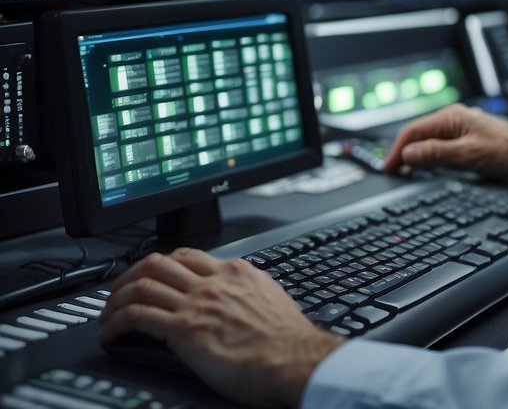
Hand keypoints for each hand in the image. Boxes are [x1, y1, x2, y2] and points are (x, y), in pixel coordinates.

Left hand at [99, 248, 342, 407]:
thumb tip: (242, 298)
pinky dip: (116, 323)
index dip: (162, 264)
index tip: (153, 275)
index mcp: (235, 273)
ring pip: (142, 285)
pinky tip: (110, 334)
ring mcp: (196, 304)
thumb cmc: (288, 339)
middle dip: (132, 274)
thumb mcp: (271, 300)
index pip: (187, 256)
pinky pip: (137, 316)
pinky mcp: (183, 330)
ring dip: (117, 298)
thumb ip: (249, 292)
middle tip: (120, 290)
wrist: (292, 358)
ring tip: (108, 313)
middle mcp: (212, 282)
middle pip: (158, 262)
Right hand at [384, 103, 507, 180]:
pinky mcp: (469, 137)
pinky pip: (442, 144)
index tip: (389, 168)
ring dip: (417, 155)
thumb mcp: (469, 156)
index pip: (413, 131)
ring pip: (430, 140)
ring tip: (406, 171)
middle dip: (404, 152)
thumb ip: (437, 153)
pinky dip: (431, 156)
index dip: (398, 150)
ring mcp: (463, 127)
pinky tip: (429, 166)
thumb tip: (409, 153)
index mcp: (452, 117)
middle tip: (394, 173)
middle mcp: (455, 118)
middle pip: (419, 134)